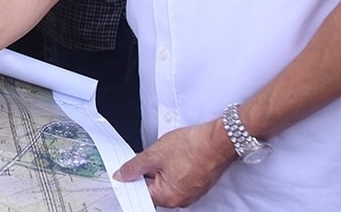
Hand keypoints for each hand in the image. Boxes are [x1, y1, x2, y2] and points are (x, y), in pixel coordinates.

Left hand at [113, 119, 234, 207]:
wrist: (219, 140)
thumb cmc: (193, 146)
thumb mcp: (155, 153)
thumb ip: (134, 166)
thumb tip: (121, 175)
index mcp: (168, 197)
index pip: (141, 192)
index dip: (132, 177)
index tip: (127, 168)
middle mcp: (180, 200)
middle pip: (153, 189)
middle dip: (147, 173)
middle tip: (147, 156)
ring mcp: (191, 193)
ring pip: (166, 183)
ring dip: (160, 170)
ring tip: (164, 154)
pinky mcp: (198, 185)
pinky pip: (178, 180)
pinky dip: (172, 170)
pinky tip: (174, 156)